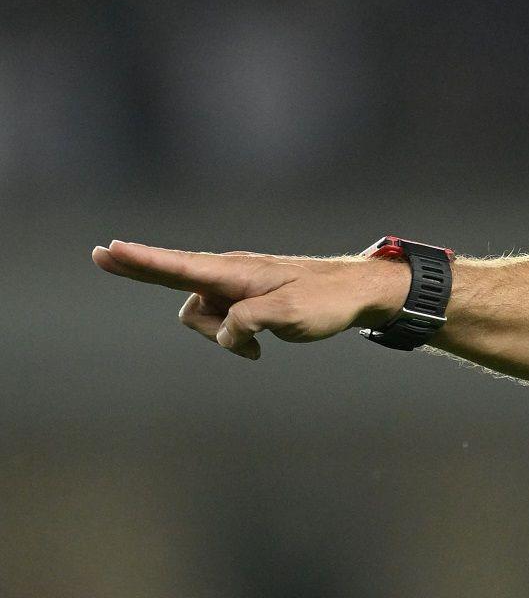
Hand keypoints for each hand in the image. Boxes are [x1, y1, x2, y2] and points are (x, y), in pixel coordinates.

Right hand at [92, 240, 409, 359]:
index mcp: (235, 271)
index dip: (142, 261)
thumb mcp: (288, 316)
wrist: (357, 293)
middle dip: (140, 271)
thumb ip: (247, 322)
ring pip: (203, 316)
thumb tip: (226, 331)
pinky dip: (233, 338)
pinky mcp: (246, 298)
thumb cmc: (326, 300)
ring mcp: (237, 285)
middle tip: (100, 254)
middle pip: (176, 282)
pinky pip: (222, 322)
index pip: (179, 266)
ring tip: (258, 345)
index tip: (110, 249)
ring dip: (219, 336)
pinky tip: (258, 348)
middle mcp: (230, 273)